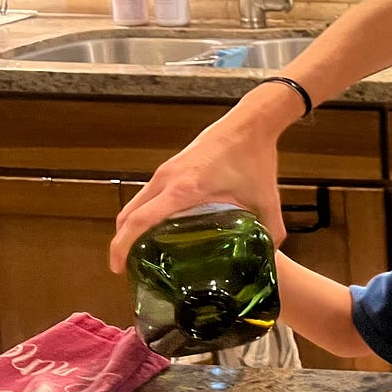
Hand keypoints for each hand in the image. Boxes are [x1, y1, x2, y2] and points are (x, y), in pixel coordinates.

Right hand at [108, 108, 284, 272]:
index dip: (122, 246)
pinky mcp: (172, 166)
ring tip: (139, 252)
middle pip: (128, 214)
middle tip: (127, 268)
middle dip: (121, 242)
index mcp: (184, 189)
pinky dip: (143, 212)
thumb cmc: (255, 157)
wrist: (251, 123)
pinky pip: (148, 194)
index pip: (139, 220)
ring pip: (135, 203)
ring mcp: (166, 171)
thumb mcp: (266, 199)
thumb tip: (274, 255)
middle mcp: (167, 179)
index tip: (117, 267)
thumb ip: (271, 230)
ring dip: (130, 226)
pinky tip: (159, 228)